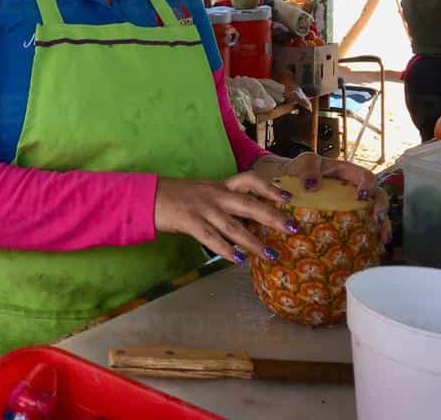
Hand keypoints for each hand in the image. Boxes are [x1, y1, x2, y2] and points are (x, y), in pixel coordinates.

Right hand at [154, 175, 295, 263]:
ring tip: (271, 254)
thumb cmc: (176, 198)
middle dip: (272, 216)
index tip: (289, 197)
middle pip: (249, 203)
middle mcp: (215, 195)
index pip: (250, 180)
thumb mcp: (203, 196)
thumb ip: (224, 206)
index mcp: (219, 186)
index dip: (270, 188)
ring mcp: (202, 208)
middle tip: (293, 228)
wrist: (147, 196)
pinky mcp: (189, 221)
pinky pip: (211, 237)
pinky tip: (238, 260)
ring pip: (234, 225)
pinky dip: (226, 249)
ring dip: (254, 241)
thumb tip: (248, 225)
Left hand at [252, 152, 390, 243]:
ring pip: (376, 213)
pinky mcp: (349, 218)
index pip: (366, 176)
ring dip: (382, 225)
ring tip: (381, 238)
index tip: (362, 196)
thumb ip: (308, 168)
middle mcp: (355, 188)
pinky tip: (374, 246)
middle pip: (378, 195)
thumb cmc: (300, 169)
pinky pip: (365, 227)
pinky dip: (371, 236)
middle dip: (382, 207)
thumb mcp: (304, 162)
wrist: (288, 182)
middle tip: (377, 219)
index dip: (368, 186)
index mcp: (348, 173)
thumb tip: (311, 186)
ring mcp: (353, 204)